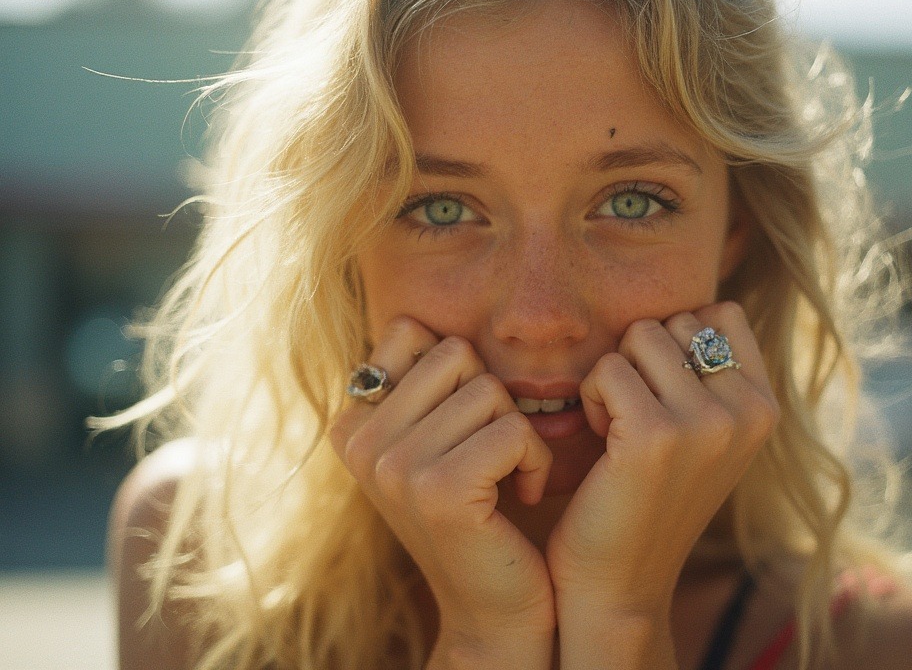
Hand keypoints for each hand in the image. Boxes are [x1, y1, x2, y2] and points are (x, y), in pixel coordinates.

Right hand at [330, 317, 555, 666]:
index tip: (463, 427)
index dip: (459, 369)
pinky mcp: (438, 489)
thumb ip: (422, 383)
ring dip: (518, 433)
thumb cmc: (480, 511)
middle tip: (489, 454)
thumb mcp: (437, 440)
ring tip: (504, 479)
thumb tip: (426, 324)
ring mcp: (393, 464)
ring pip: (490, 391)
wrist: (496, 609)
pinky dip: (536, 461)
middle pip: (457, 354)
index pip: (412, 329)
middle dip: (491, 399)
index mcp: (352, 422)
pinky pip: (514, 430)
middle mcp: (360, 439)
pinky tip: (523, 496)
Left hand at [547, 302, 778, 620]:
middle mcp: (746, 411)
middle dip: (641, 359)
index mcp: (764, 406)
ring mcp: (706, 423)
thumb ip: (711, 373)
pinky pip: (606, 370)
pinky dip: (591, 398)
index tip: (663, 393)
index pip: (721, 312)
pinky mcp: (655, 436)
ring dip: (614, 375)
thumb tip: (696, 306)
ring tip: (619, 427)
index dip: (676, 340)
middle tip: (636, 417)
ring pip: (639, 336)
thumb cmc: (648, 497)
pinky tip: (601, 441)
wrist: (620, 582)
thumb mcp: (704, 434)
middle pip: (673, 320)